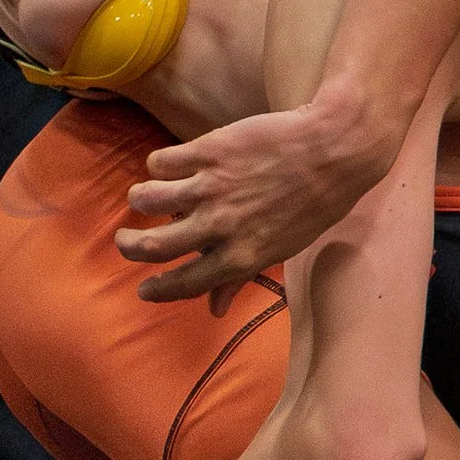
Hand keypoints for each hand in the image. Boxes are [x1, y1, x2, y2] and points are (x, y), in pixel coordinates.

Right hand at [116, 88, 404, 305]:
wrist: (335, 149)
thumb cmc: (315, 202)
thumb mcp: (284, 248)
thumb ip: (243, 276)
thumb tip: (216, 310)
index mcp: (242, 256)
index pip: (186, 284)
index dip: (158, 291)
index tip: (143, 291)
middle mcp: (221, 227)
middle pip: (150, 247)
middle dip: (128, 247)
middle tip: (125, 241)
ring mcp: (211, 188)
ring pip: (145, 200)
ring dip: (141, 200)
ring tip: (149, 196)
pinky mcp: (207, 152)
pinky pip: (161, 162)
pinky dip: (160, 165)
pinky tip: (176, 164)